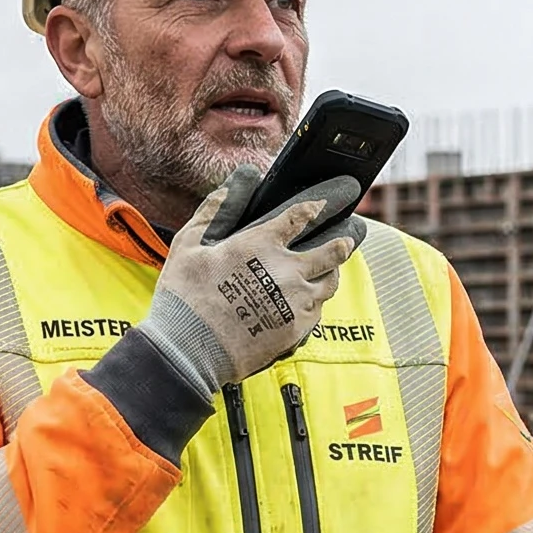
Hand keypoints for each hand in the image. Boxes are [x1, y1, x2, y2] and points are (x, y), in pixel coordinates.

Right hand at [138, 164, 362, 391]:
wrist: (188, 352)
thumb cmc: (184, 297)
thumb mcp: (189, 243)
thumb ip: (216, 209)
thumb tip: (239, 180)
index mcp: (261, 244)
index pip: (302, 215)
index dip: (320, 204)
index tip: (329, 201)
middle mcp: (287, 271)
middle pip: (333, 250)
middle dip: (343, 241)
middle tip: (348, 237)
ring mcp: (296, 302)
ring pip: (331, 282)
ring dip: (332, 272)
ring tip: (329, 270)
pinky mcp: (297, 330)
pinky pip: (318, 312)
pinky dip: (316, 303)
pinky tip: (309, 301)